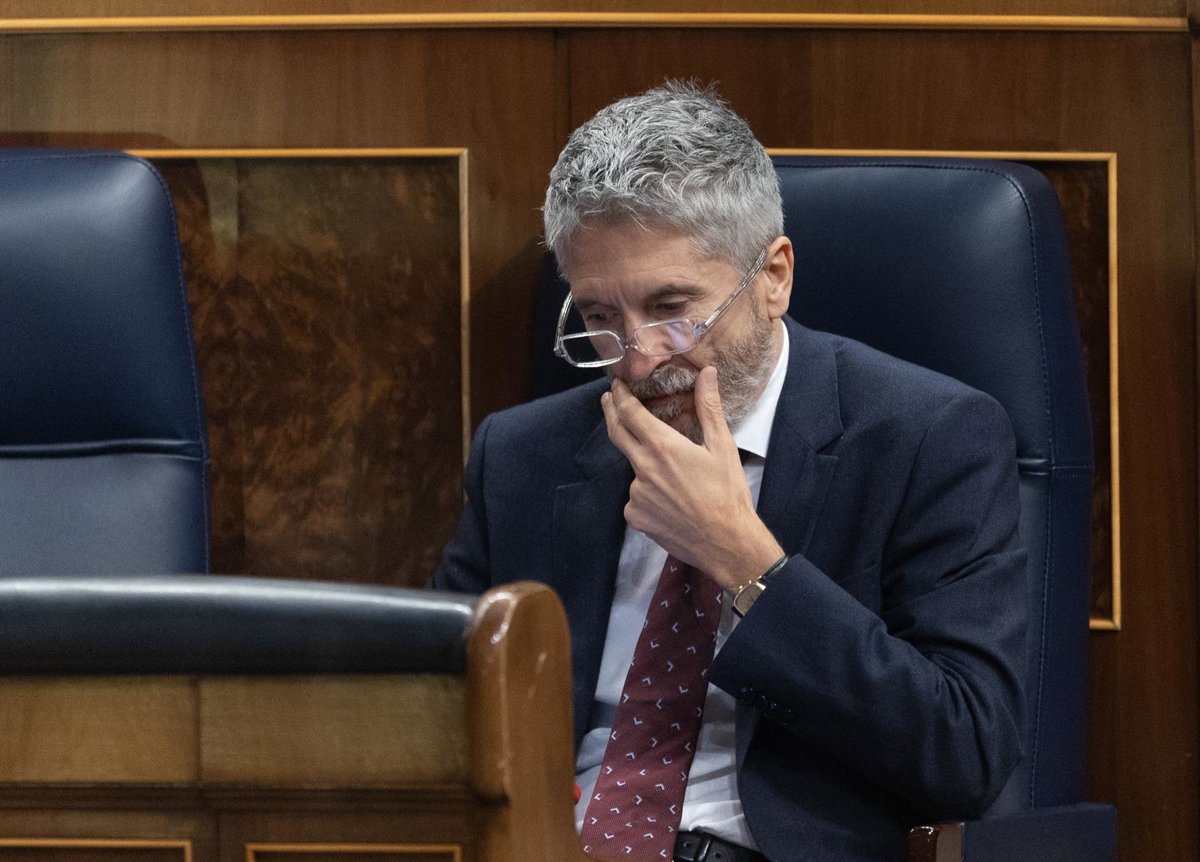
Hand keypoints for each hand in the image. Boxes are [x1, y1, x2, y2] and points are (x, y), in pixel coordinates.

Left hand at [601, 366, 783, 589]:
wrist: (726, 542)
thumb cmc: (728, 493)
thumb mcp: (722, 446)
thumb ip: (709, 407)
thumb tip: (706, 373)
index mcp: (663, 447)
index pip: (630, 413)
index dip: (620, 396)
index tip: (615, 386)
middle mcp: (643, 468)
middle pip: (617, 434)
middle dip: (611, 413)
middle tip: (608, 400)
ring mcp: (636, 494)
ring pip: (633, 469)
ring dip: (644, 463)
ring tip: (674, 476)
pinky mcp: (635, 516)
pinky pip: (636, 497)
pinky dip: (648, 492)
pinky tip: (670, 500)